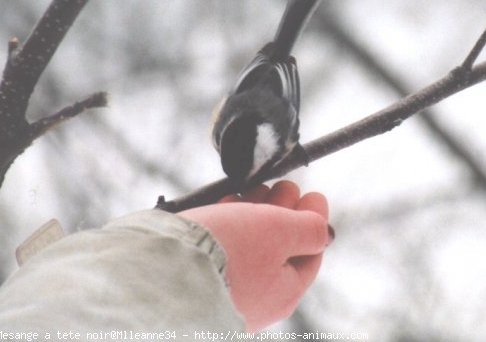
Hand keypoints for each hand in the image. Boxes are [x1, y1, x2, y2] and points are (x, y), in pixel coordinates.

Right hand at [178, 181, 329, 331]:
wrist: (159, 271)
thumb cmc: (227, 252)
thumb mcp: (279, 231)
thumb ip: (308, 229)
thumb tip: (326, 231)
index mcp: (283, 294)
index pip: (310, 254)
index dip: (314, 220)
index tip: (313, 194)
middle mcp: (257, 300)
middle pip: (280, 250)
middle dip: (285, 212)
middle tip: (285, 184)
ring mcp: (227, 292)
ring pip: (251, 247)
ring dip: (258, 213)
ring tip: (258, 187)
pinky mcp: (200, 279)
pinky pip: (225, 250)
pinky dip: (232, 224)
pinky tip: (230, 203)